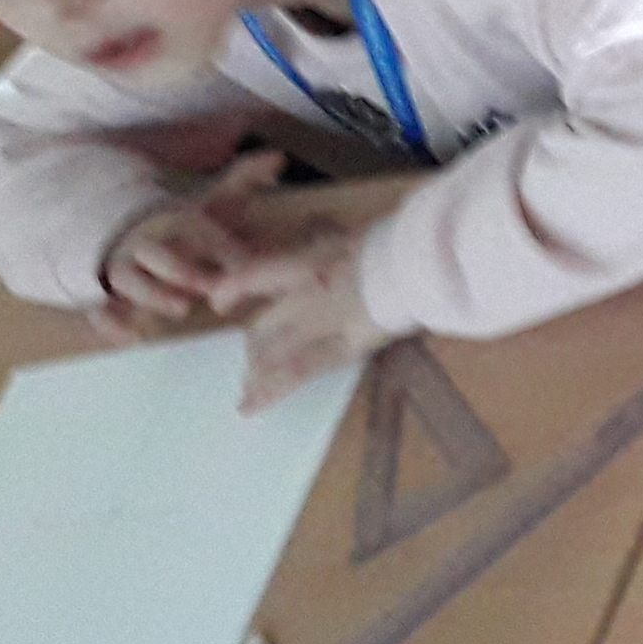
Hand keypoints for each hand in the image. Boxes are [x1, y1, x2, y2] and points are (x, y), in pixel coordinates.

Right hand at [97, 149, 286, 324]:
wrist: (132, 234)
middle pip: (153, 251)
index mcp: (175, 223)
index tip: (244, 266)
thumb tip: (277, 157)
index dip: (220, 249)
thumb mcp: (216, 202)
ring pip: (126, 279)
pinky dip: (111, 325)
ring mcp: (124, 269)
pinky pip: (99, 310)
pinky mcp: (109, 296)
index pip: (197, 231)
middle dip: (179, 267)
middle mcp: (147, 244)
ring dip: (150, 295)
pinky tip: (131, 340)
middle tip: (206, 286)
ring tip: (182, 308)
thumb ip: (244, 181)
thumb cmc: (185, 226)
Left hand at [212, 227, 387, 411]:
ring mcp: (321, 321)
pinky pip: (300, 371)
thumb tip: (316, 240)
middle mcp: (304, 293)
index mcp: (306, 262)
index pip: (252, 277)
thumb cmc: (396, 242)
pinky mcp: (344, 346)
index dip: (230, 292)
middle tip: (252, 363)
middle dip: (254, 349)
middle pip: (263, 325)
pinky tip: (253, 406)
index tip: (220, 305)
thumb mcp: (351, 236)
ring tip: (247, 396)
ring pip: (272, 352)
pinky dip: (272, 391)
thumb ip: (326, 246)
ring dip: (257, 376)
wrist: (423, 261)